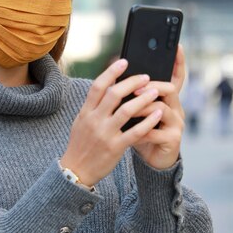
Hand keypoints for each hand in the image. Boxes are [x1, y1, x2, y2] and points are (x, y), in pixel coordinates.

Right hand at [61, 59, 162, 186]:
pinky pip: (135, 132)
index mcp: (86, 112)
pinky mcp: (115, 147)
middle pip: (114, 94)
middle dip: (132, 82)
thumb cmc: (81, 144)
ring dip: (143, 99)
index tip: (124, 62)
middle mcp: (94, 120)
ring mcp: (105, 134)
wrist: (76, 171)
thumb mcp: (81, 121)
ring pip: (127, 110)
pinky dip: (148, 121)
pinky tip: (157, 113)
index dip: (111, 71)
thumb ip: (94, 105)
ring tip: (155, 91)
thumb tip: (109, 86)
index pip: (98, 86)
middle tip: (145, 76)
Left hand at [131, 45, 185, 169]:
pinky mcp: (173, 140)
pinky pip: (157, 132)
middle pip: (169, 89)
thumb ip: (132, 97)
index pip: (176, 77)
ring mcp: (176, 124)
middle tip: (135, 88)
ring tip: (129, 111)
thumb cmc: (140, 133)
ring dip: (143, 109)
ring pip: (162, 109)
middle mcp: (175, 109)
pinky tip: (131, 133)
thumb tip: (117, 76)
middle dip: (151, 86)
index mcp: (166, 99)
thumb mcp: (135, 113)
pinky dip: (142, 132)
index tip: (178, 46)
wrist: (151, 160)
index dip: (179, 62)